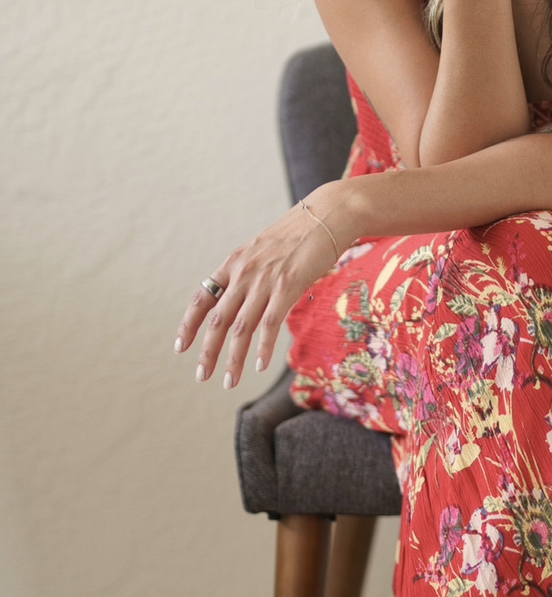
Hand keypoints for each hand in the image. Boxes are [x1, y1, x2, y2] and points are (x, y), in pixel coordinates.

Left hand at [174, 183, 351, 388]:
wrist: (327, 215)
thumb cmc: (300, 234)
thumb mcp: (265, 250)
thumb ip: (252, 273)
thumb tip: (248, 297)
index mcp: (234, 263)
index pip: (202, 299)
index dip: (189, 324)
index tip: (180, 347)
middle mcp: (243, 273)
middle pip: (217, 320)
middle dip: (207, 352)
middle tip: (202, 376)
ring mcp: (264, 281)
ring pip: (241, 329)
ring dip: (233, 359)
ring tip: (229, 381)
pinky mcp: (287, 287)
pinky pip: (269, 324)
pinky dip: (262, 348)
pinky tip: (259, 366)